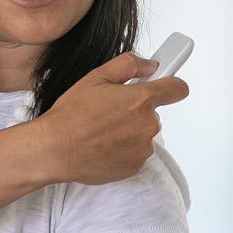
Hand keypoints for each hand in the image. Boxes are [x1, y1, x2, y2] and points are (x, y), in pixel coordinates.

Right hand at [33, 51, 189, 185]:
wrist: (55, 149)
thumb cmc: (71, 115)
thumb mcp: (96, 77)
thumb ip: (128, 65)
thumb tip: (149, 65)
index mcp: (141, 100)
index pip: (177, 89)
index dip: (171, 84)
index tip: (166, 83)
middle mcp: (147, 125)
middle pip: (152, 113)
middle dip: (135, 110)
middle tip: (109, 110)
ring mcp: (143, 148)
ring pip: (142, 134)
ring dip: (129, 132)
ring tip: (101, 130)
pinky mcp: (135, 167)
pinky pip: (135, 153)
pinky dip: (123, 150)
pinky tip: (102, 145)